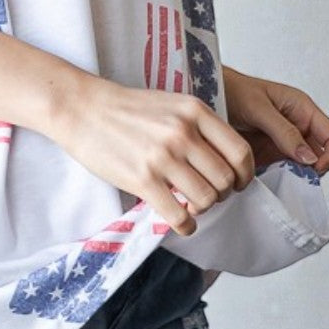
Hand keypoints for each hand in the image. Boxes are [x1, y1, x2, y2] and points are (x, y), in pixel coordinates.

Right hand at [52, 77, 255, 237]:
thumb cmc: (127, 109)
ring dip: (203, 208)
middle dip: (223, 193)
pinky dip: (186, 226)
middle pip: (225, 179)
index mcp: (194, 111)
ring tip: (191, 204)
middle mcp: (182, 133)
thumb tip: (225, 161)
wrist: (83, 108)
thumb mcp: (171, 103)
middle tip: (209, 194)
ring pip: (206, 199)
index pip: (240, 151)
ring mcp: (162, 157)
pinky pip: (179, 216)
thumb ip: (199, 126)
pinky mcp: (142, 180)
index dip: (245, 174)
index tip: (237, 182)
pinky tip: (181, 222)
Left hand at [221, 64, 328, 176]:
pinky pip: (282, 175)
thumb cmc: (232, 90)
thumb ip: (284, 130)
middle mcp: (298, 130)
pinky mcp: (268, 158)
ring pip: (302, 171)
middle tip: (291, 176)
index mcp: (303, 111)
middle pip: (321, 159)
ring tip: (273, 177)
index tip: (315, 168)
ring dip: (292, 179)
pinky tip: (262, 179)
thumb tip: (309, 158)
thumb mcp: (258, 107)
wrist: (206, 94)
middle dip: (311, 172)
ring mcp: (283, 146)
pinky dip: (277, 182)